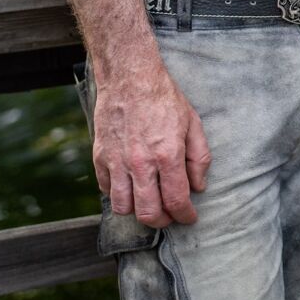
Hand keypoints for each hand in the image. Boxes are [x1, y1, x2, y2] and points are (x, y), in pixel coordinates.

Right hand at [91, 58, 210, 227]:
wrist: (130, 78)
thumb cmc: (164, 98)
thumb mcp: (193, 123)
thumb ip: (199, 158)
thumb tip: (198, 186)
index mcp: (167, 155)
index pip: (176, 200)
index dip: (185, 215)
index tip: (189, 217)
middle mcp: (140, 163)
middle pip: (148, 213)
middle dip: (162, 221)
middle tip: (170, 216)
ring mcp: (117, 161)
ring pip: (123, 207)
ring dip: (137, 211)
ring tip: (149, 203)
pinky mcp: (100, 157)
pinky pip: (106, 189)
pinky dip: (118, 194)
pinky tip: (130, 186)